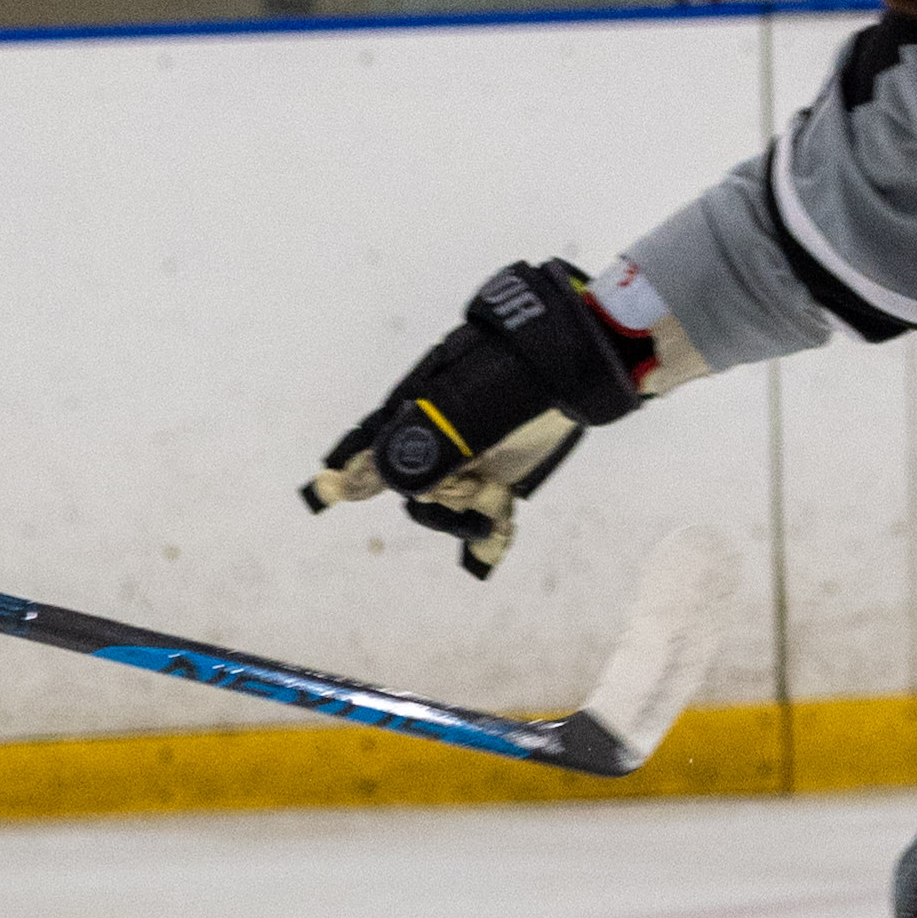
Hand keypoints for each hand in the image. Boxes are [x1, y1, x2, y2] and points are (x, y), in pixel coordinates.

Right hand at [303, 259, 661, 578]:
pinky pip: (481, 505)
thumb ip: (426, 442)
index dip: (351, 467)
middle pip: (412, 480)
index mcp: (421, 406)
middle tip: (472, 498)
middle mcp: (439, 429)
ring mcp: (471, 448)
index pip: (374, 442)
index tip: (326, 489)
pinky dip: (483, 530)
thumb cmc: (529, 379)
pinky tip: (488, 557)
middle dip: (432, 500)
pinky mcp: (503, 463)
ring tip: (491, 522)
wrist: (590, 361)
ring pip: (445, 497)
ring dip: (460, 517)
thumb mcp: (474, 408)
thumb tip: (376, 478)